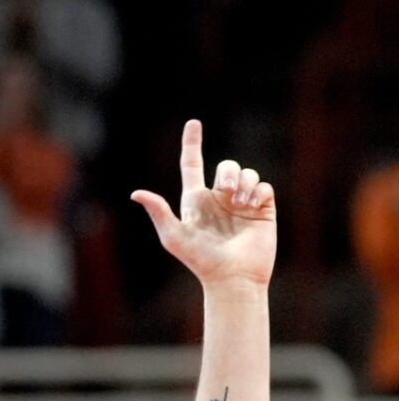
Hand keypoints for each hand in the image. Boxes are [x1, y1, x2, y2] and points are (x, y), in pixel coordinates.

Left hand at [132, 120, 275, 288]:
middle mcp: (219, 199)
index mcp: (196, 201)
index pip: (193, 165)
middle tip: (226, 192)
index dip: (192, 144)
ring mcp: (241, 203)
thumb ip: (158, 212)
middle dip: (227, 173)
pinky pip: (264, 186)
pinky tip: (253, 207)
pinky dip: (258, 192)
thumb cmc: (200, 260)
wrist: (232, 276)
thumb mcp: (174, 236)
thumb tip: (136, 193)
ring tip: (240, 204)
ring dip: (243, 183)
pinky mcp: (262, 209)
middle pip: (225, 165)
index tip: (193, 123)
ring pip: (246, 173)